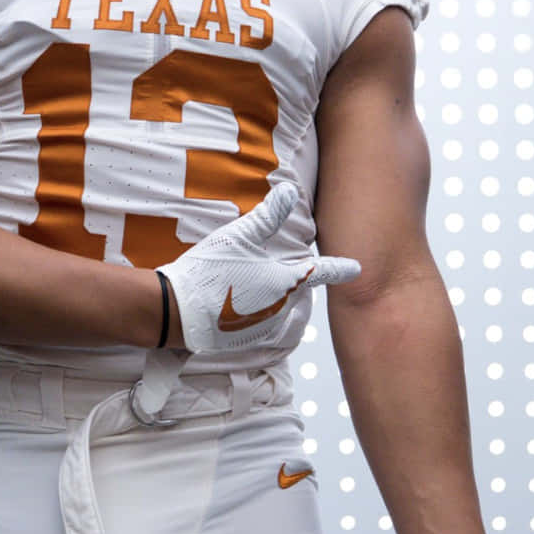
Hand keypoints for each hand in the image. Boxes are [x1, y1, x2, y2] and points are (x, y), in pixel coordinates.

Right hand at [156, 182, 359, 352]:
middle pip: (300, 293)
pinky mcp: (248, 342)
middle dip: (296, 282)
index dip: (339, 267)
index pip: (321, 271)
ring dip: (282, 302)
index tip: (356, 268)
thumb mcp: (239, 236)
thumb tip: (289, 190)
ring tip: (265, 290)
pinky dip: (265, 319)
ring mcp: (266, 328)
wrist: (178, 312)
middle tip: (282, 270)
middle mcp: (283, 308)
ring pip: (287, 313)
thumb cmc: (210, 271)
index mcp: (286, 282)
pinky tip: (246, 309)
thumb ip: (268, 216)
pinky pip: (269, 331)